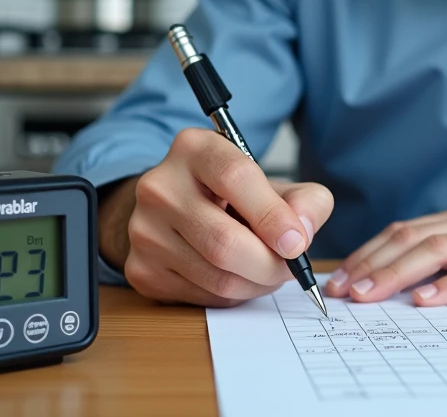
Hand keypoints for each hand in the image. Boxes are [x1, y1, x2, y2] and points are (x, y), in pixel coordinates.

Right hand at [100, 128, 333, 307]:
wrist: (175, 207)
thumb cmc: (232, 195)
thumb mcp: (274, 183)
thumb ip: (305, 201)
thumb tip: (302, 233)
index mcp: (194, 148)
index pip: (236, 177)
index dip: (272, 216)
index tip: (298, 243)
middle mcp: (160, 186)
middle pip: (223, 241)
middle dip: (269, 264)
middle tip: (290, 268)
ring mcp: (144, 230)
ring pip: (215, 276)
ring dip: (255, 284)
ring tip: (268, 271)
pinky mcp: (141, 269)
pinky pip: (200, 297)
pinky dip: (232, 296)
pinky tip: (238, 277)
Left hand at [324, 180, 446, 305]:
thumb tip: (426, 277)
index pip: (409, 229)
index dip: (372, 251)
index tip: (342, 276)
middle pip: (413, 238)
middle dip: (371, 265)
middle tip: (339, 292)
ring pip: (438, 250)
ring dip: (396, 273)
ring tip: (367, 295)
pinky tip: (428, 300)